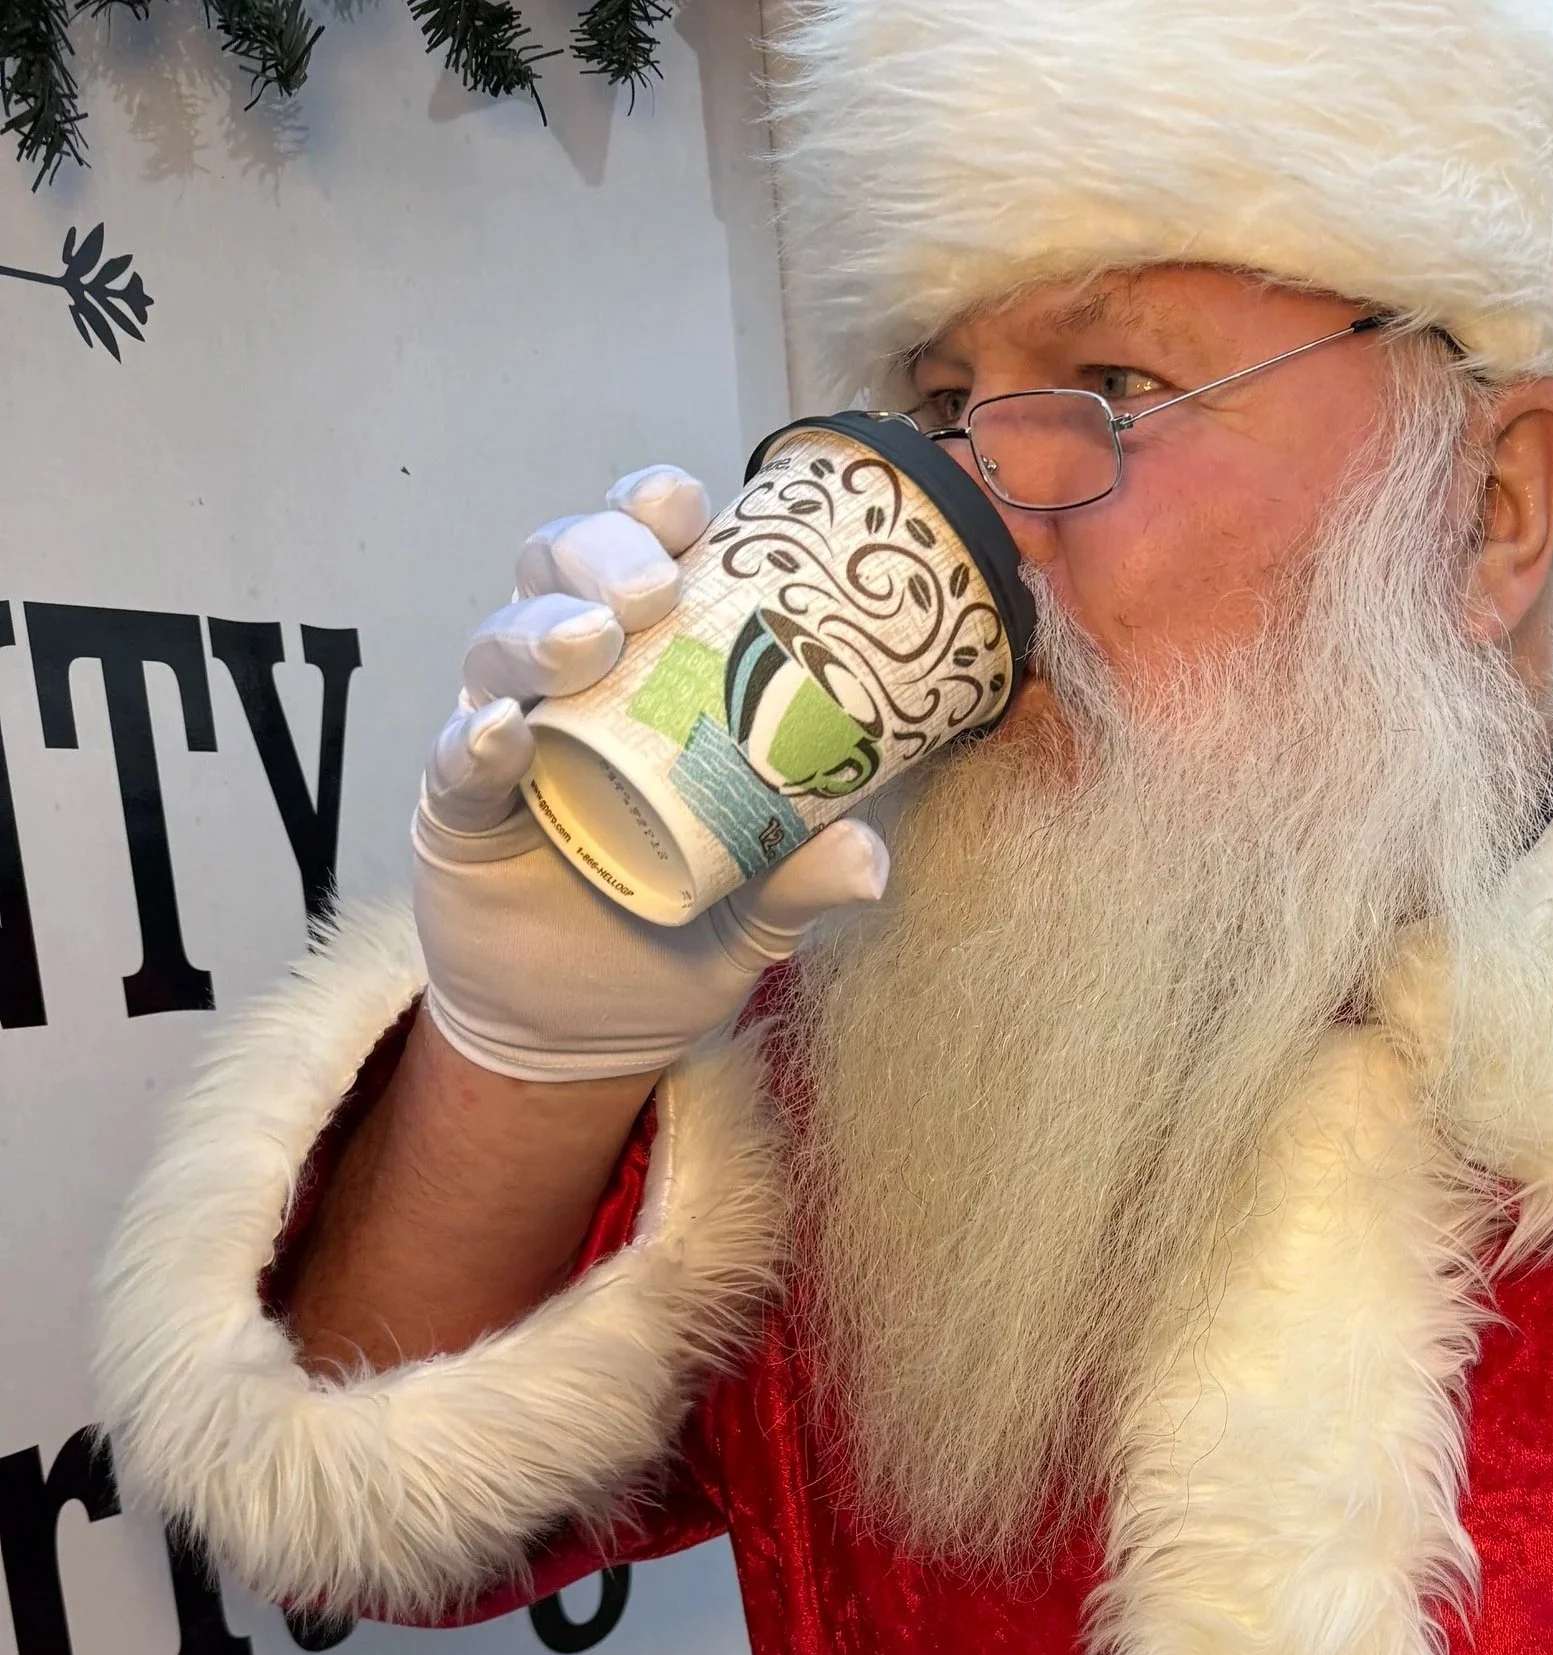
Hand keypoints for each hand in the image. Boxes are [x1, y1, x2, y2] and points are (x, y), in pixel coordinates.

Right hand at [413, 466, 888, 1082]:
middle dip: (600, 550)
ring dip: (539, 628)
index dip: (657, 508)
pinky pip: (456, 761)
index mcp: (651, 664)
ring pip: (499, 644)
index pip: (645, 552)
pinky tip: (503, 734)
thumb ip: (807, 872)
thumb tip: (873, 858)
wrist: (595, 1028)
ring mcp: (508, 736)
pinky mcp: (457, 811)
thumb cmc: (683, 921)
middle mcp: (570, 679)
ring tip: (588, 644)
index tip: (696, 504)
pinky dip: (476, 740)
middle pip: (561, 569)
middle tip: (652, 588)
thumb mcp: (762, 901)